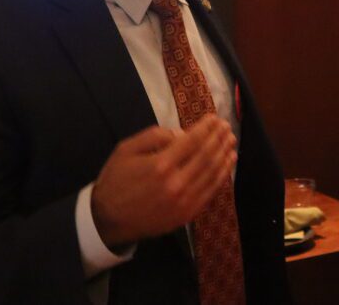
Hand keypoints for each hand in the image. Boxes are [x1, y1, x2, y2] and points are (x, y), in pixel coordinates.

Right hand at [90, 114, 235, 247]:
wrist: (108, 219)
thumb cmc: (116, 180)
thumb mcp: (127, 149)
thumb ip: (155, 136)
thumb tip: (182, 134)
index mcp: (160, 164)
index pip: (193, 141)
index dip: (206, 128)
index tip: (214, 118)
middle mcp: (176, 183)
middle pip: (206, 155)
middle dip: (218, 138)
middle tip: (226, 126)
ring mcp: (184, 201)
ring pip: (212, 174)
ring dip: (224, 154)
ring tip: (231, 141)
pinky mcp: (187, 214)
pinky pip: (210, 192)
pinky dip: (222, 175)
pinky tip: (227, 164)